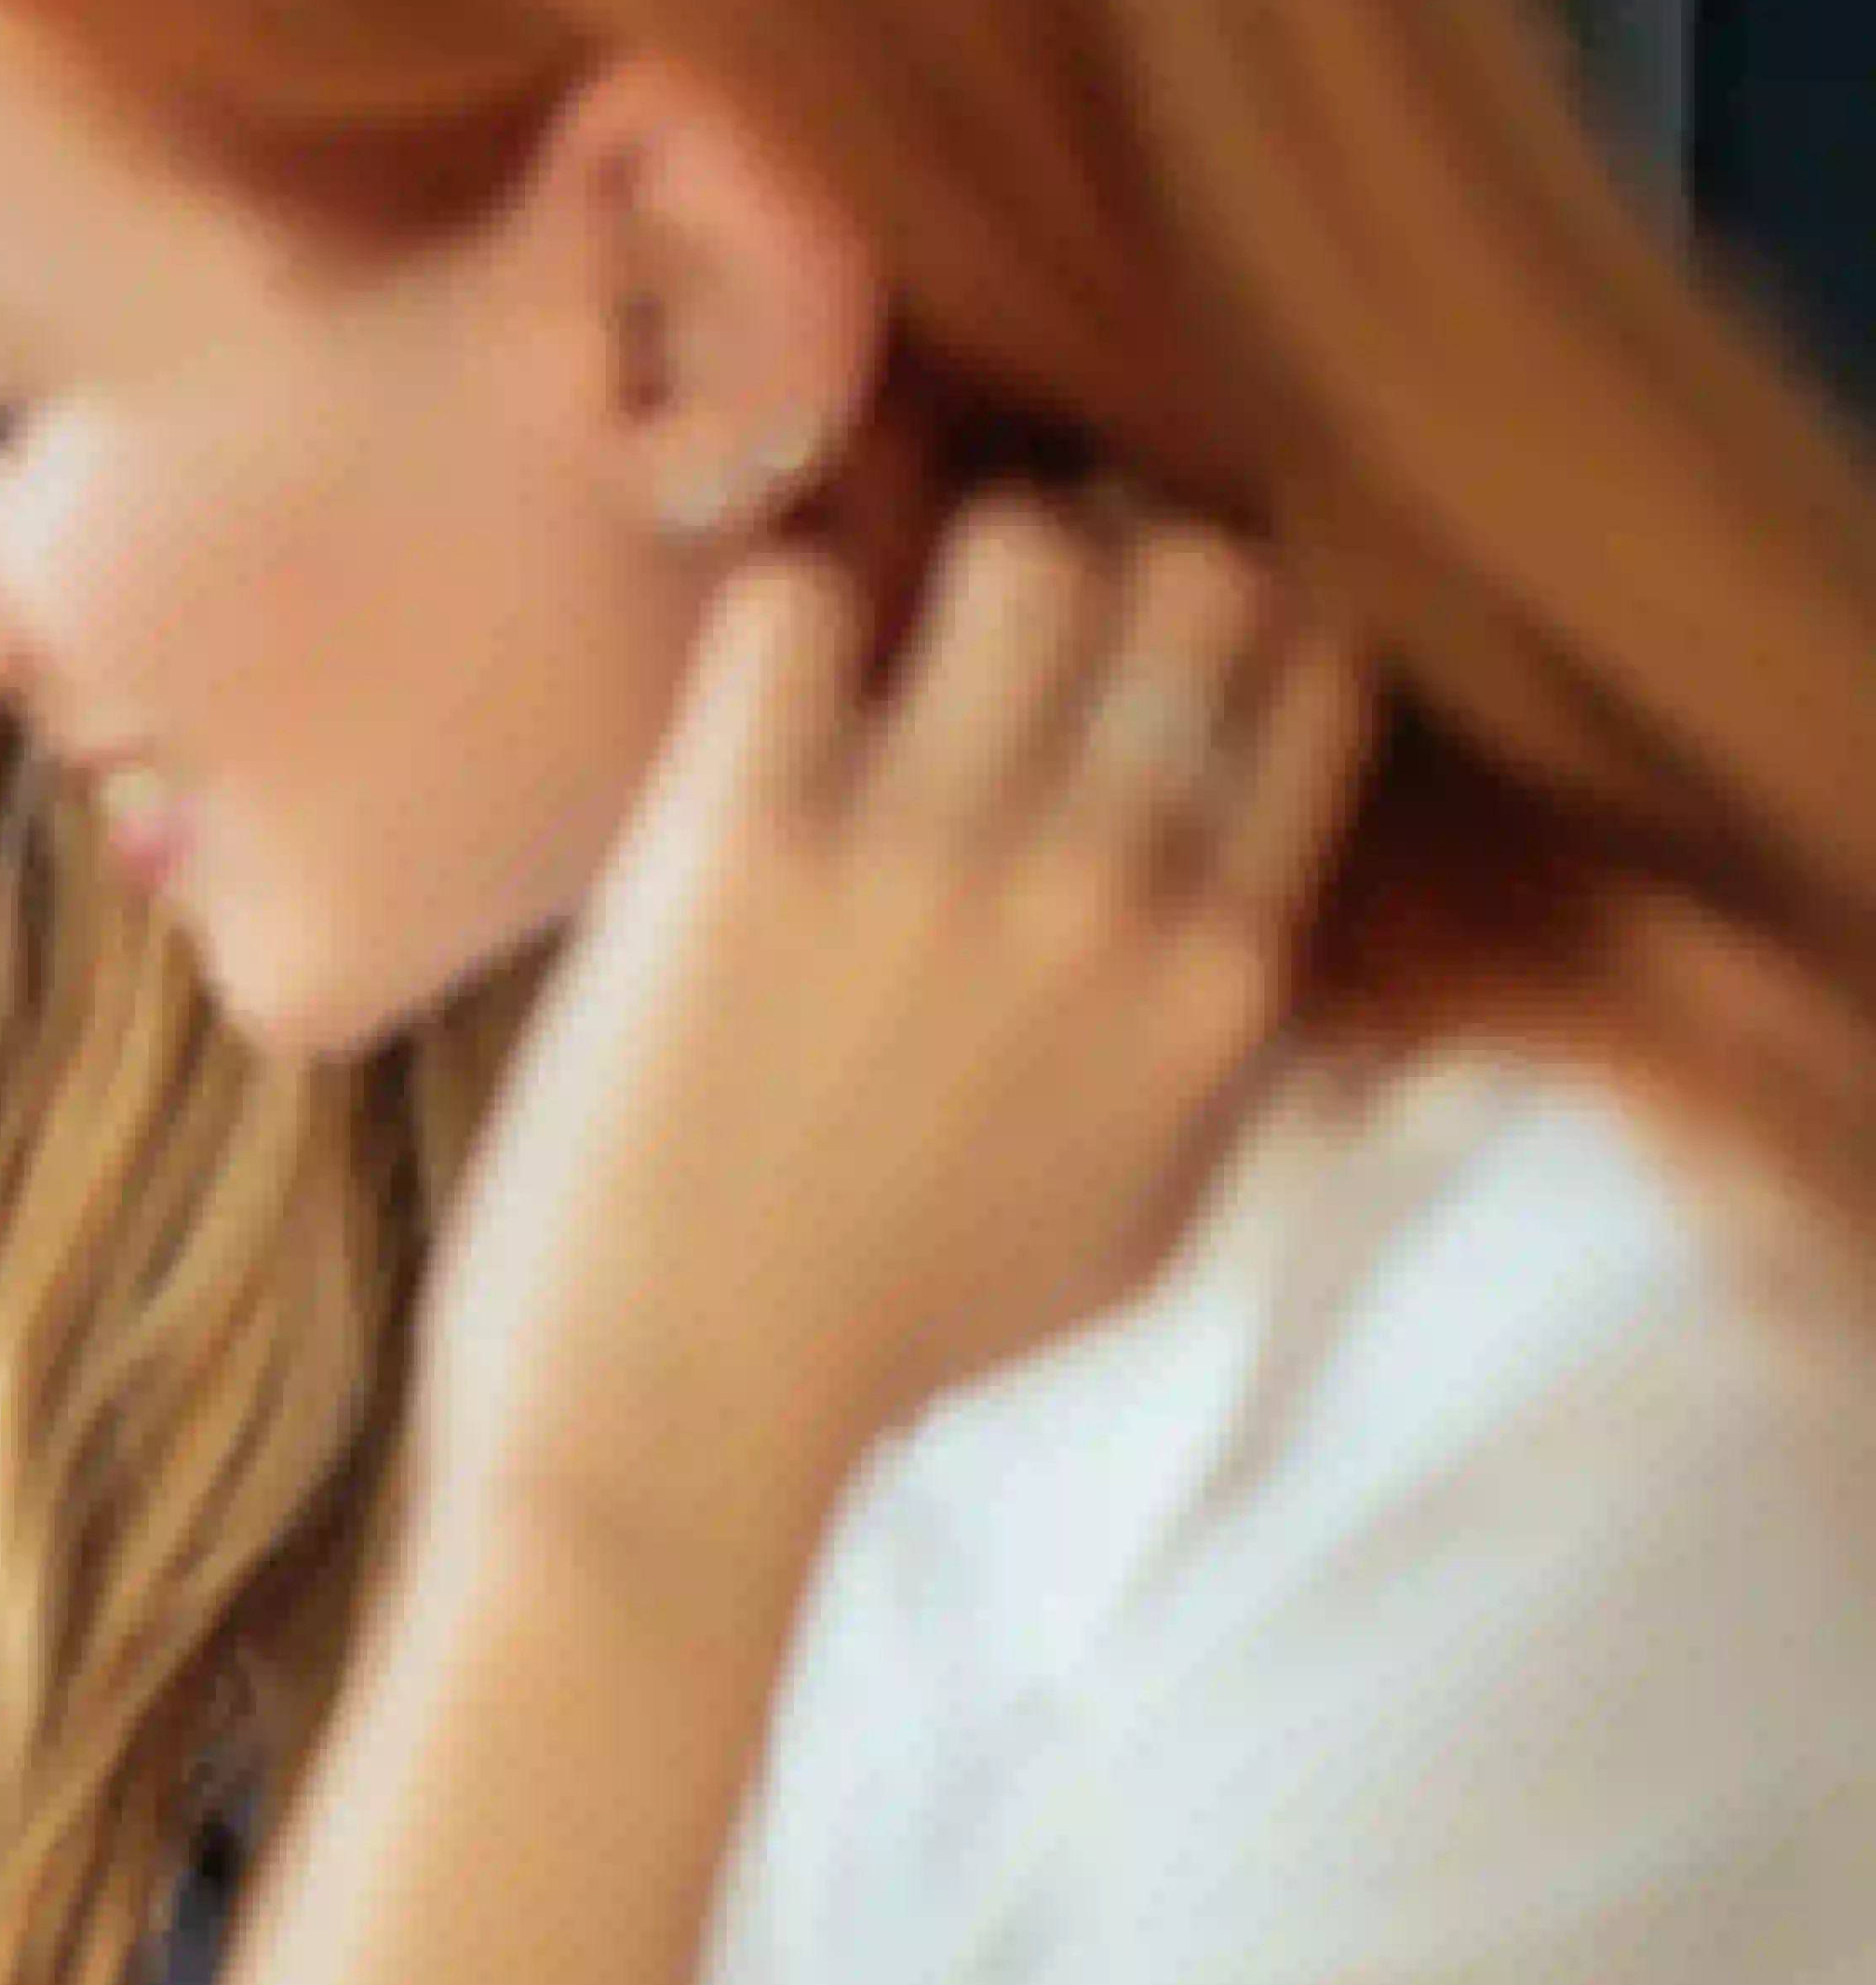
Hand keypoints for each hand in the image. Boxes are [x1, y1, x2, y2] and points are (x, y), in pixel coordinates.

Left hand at [415, 494, 1369, 1567]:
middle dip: (1106, 557)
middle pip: (1187, 578)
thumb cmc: (882, 1347)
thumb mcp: (1131, 1234)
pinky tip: (750, 690)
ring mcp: (925, 859)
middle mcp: (1101, 897)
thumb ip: (1215, 1083)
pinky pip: (790, 609)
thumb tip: (1249, 957)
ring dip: (947, 561)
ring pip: (1019, 552)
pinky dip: (773, 610)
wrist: (671, 1431)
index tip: (1136, 645)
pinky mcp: (739, 848)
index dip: (1228, 629)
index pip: (1314, 689)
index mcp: (1216, 983)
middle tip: (997, 615)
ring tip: (876, 640)